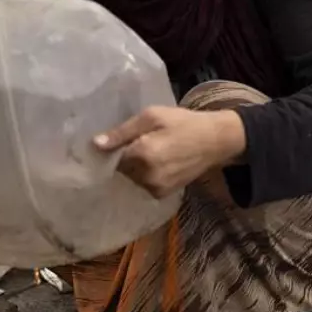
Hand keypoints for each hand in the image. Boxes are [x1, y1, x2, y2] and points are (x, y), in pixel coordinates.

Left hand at [95, 106, 246, 197]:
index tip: (119, 139)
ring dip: (136, 166)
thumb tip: (96, 144)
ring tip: (152, 151)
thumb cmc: (183, 122)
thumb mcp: (152, 116)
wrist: (215, 141)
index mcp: (142, 154)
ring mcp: (155, 188)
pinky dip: (146, 175)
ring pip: (131, 177)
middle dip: (126, 156)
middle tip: (142, 141)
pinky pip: (143, 184)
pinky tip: (159, 162)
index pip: (112, 156)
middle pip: (121, 168)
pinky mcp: (162, 194)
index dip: (114, 147)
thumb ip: (123, 132)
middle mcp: (146, 175)